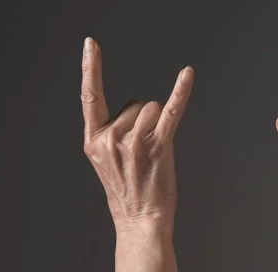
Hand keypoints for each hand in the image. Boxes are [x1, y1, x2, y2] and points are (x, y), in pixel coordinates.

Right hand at [80, 37, 193, 233]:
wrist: (140, 221)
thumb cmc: (127, 192)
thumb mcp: (105, 163)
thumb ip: (110, 134)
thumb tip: (137, 108)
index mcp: (93, 140)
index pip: (89, 96)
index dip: (90, 67)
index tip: (91, 44)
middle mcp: (111, 138)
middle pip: (134, 103)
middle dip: (142, 120)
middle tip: (142, 152)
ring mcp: (134, 142)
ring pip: (151, 107)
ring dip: (157, 123)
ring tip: (153, 153)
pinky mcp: (159, 145)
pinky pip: (170, 111)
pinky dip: (181, 91)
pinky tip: (187, 74)